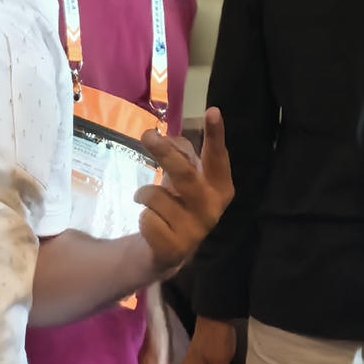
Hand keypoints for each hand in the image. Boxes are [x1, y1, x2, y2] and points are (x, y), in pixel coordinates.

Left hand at [133, 108, 232, 274]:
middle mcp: (212, 207)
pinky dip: (143, 218)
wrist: (170, 252)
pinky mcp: (175, 248)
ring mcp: (195, 230)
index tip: (213, 111)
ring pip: (155, 196)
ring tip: (148, 202)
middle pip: (184, 173)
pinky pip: (146, 219)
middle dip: (165, 153)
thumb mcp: (186, 176)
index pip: (216, 156)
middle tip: (147, 135)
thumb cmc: (180, 202)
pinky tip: (154, 226)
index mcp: (220, 186)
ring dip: (144, 194)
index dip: (215, 134)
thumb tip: (166, 140)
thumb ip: (182, 155)